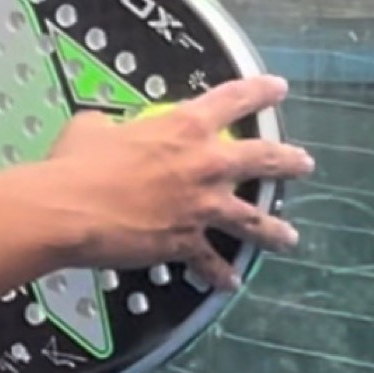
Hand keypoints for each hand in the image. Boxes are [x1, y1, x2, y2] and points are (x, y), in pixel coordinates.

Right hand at [39, 77, 312, 291]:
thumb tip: (107, 131)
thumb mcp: (94, 127)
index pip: (234, 100)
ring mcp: (201, 206)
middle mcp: (205, 164)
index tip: (277, 89)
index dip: (260, 92)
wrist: (69, 210)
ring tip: (289, 237)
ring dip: (274, 230)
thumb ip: (113, 127)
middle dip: (288, 161)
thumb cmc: (78, 164)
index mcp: (184, 126)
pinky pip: (211, 263)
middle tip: (304, 163)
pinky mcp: (187, 242)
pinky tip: (230, 283)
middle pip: (262, 159)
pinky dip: (219, 275)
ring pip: (253, 219)